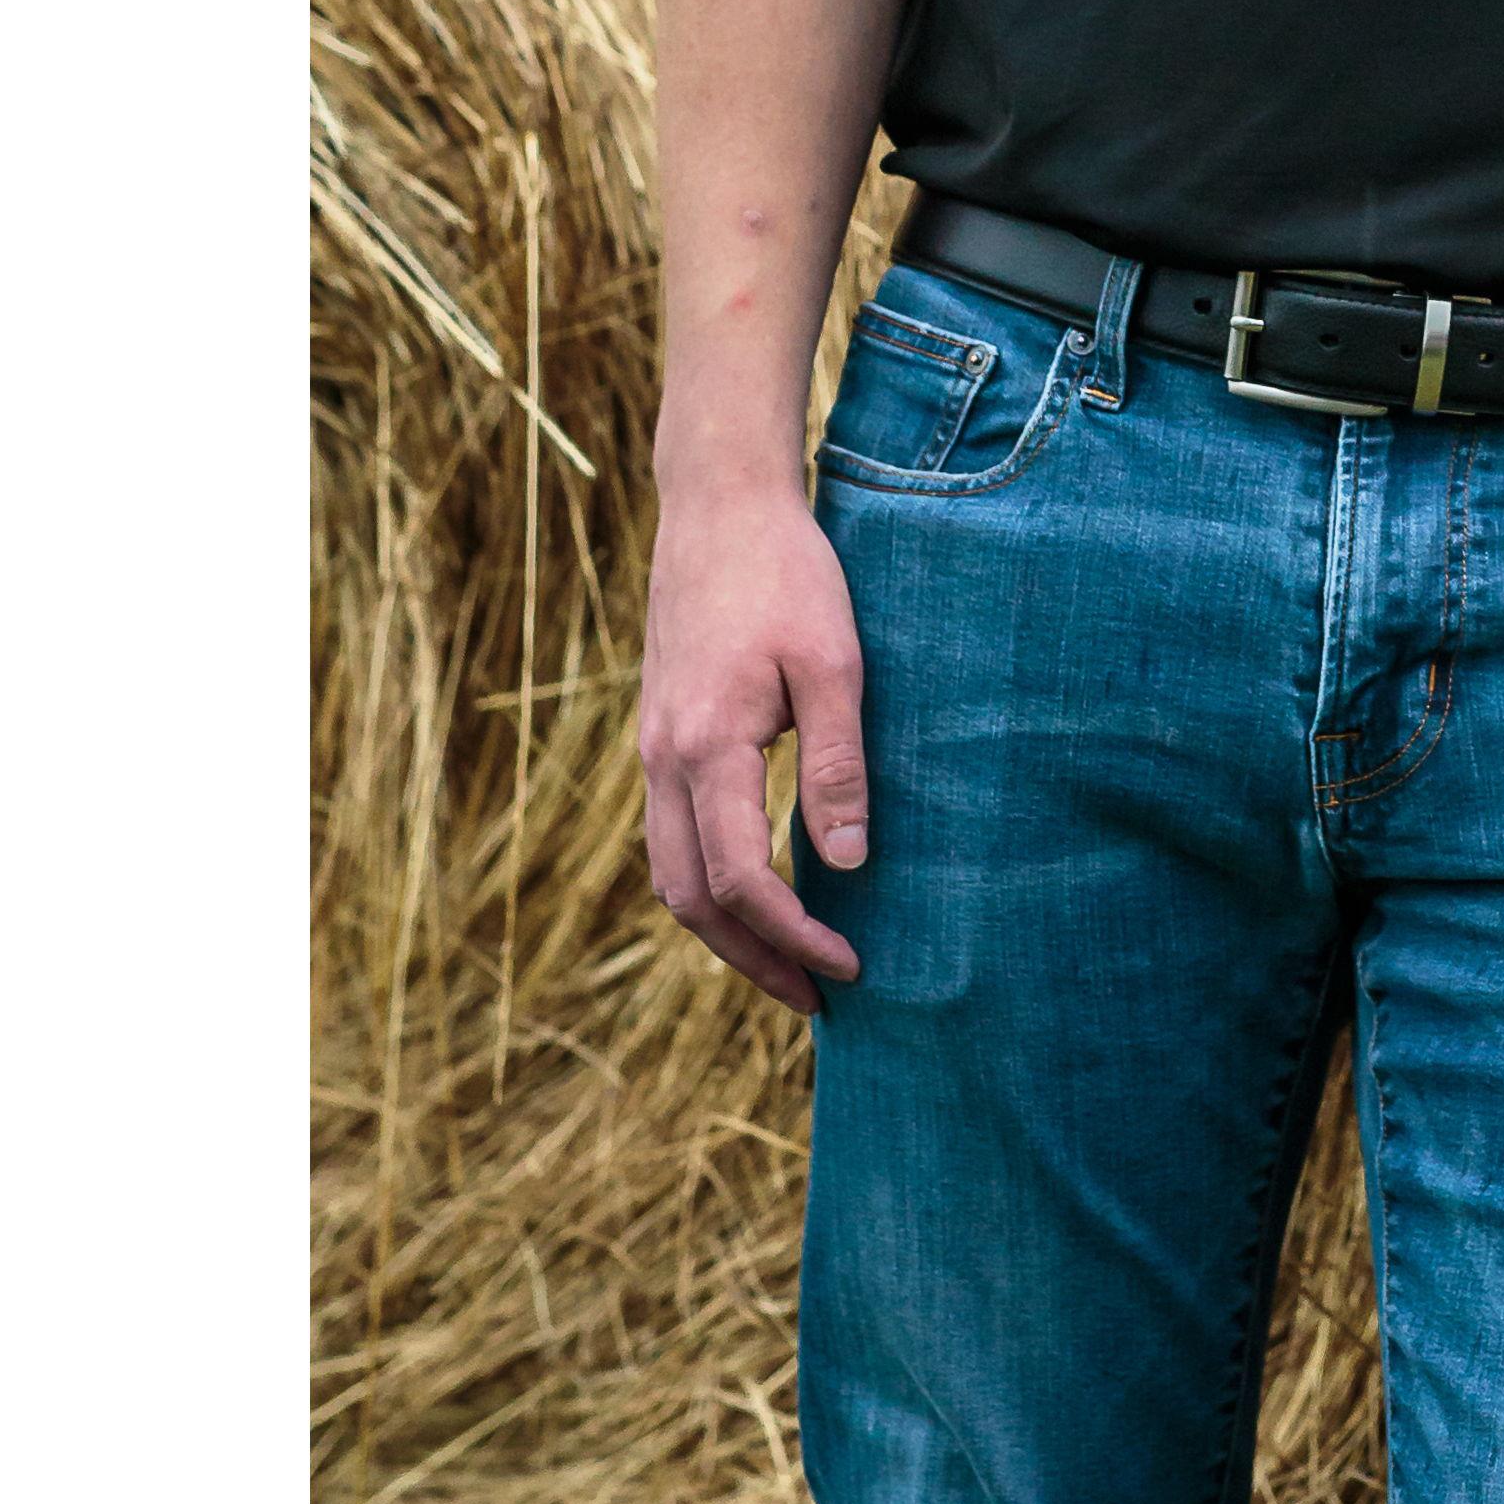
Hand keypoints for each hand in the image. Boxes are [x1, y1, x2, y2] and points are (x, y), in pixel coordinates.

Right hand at [638, 478, 869, 1009]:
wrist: (718, 505)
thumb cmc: (787, 572)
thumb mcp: (834, 659)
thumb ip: (837, 763)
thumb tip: (848, 863)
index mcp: (707, 747)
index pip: (741, 881)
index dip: (793, 937)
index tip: (850, 965)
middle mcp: (664, 760)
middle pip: (691, 900)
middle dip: (751, 961)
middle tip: (816, 999)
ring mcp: (653, 749)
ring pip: (670, 874)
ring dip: (725, 930)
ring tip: (788, 962)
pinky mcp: (660, 734)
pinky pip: (671, 836)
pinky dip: (709, 882)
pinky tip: (757, 888)